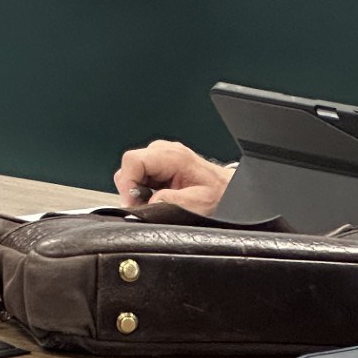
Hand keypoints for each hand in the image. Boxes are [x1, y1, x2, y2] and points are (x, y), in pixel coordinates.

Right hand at [113, 140, 233, 213]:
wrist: (231, 188)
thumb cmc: (221, 194)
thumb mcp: (200, 203)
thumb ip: (172, 201)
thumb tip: (148, 203)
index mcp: (173, 156)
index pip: (133, 161)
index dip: (127, 183)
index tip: (132, 203)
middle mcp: (164, 150)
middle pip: (129, 165)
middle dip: (131, 189)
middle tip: (144, 207)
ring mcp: (160, 154)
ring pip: (132, 169)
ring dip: (137, 189)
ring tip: (154, 202)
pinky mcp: (158, 162)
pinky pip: (140, 173)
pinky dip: (142, 187)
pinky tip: (156, 195)